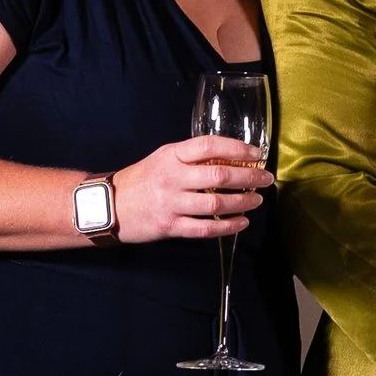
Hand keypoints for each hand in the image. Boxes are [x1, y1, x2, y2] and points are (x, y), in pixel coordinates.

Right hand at [111, 136, 272, 243]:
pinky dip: (228, 226)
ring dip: (242, 203)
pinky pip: (205, 229)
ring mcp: (171, 203)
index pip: (209, 146)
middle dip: (249, 178)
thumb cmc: (142, 179)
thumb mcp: (163, 158)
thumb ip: (192, 157)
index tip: (256, 154)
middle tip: (265, 179)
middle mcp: (172, 177)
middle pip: (219, 176)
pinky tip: (242, 222)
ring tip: (256, 200)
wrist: (109, 205)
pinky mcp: (170, 226)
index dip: (237, 149)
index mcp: (172, 155)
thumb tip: (231, 158)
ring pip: (216, 204)